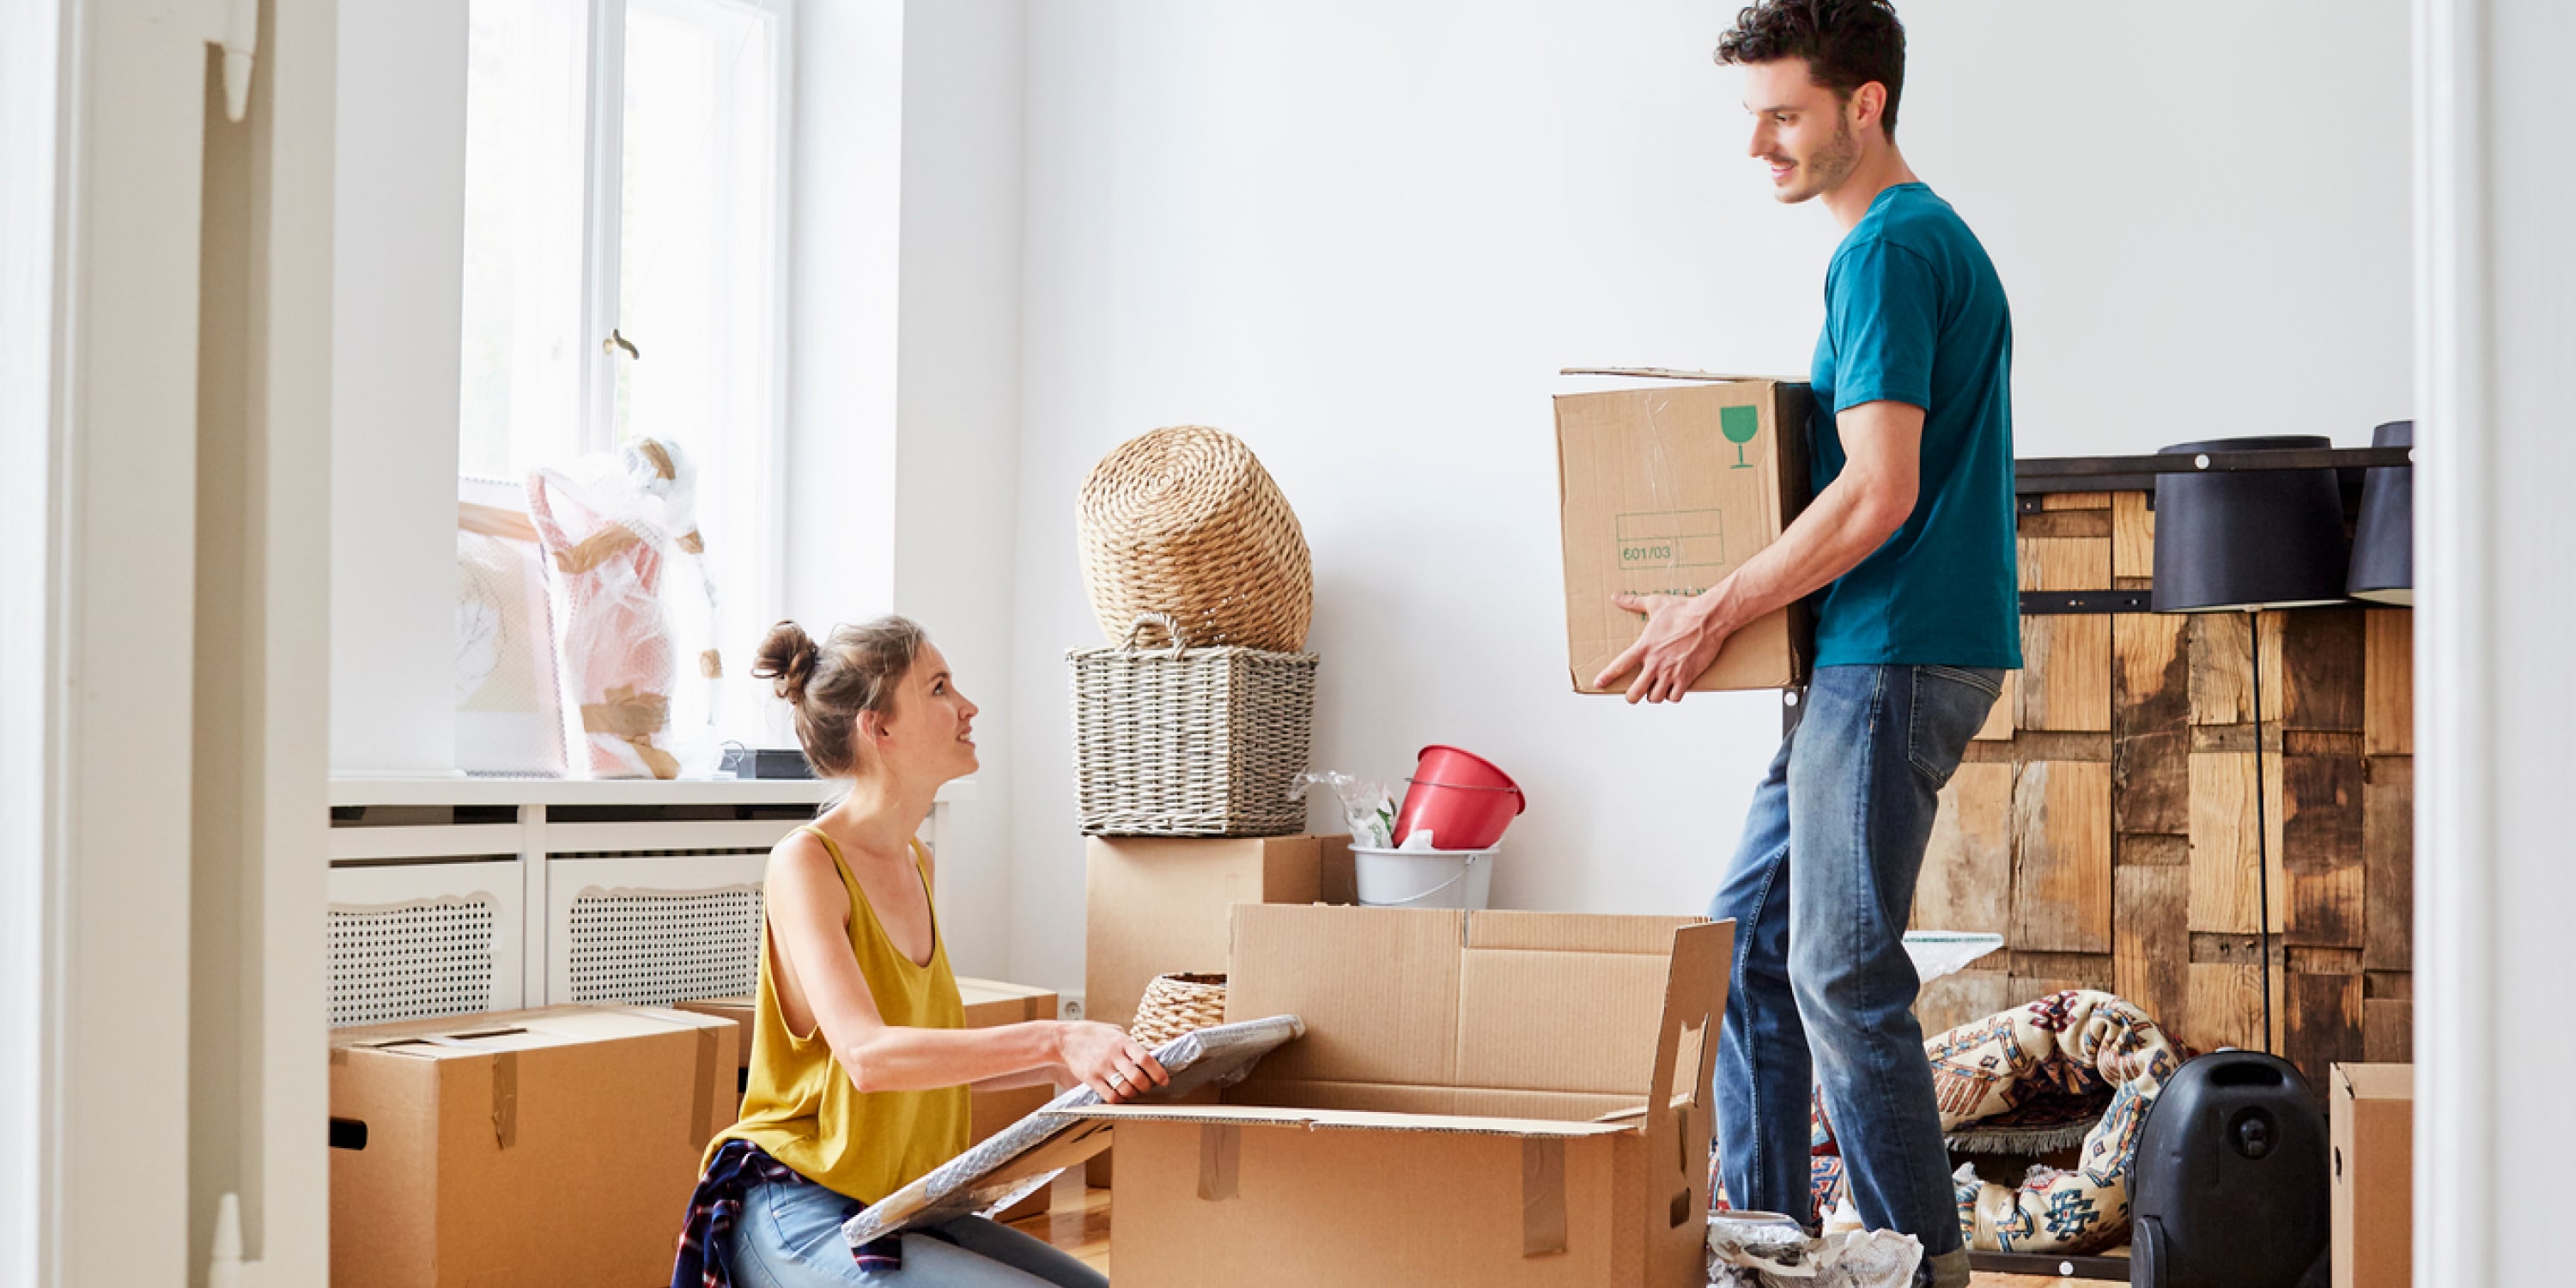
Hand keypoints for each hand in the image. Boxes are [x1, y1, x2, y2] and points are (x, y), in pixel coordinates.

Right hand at [1053, 1021, 1169, 1104]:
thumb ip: (1129, 1044)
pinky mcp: (1091, 1079)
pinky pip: (1110, 1096)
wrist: (1065, 1039)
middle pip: (1138, 1078)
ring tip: (1134, 1092)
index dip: (1158, 1072)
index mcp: (1122, 1041)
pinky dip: (1119, 1100)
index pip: (1146, 1059)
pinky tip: (1120, 1096)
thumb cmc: (1092, 1034)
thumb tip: (1148, 1057)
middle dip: (1147, 1087)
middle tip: (1148, 1087)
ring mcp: (1102, 1068)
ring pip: (1125, 1089)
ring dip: (1134, 1094)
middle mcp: (1113, 1055)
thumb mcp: (1114, 1031)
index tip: (1164, 1080)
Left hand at [1594, 593, 1729, 703]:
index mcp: (1644, 646)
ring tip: (1655, 690)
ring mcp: (1670, 671)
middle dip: (1632, 696)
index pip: (1619, 665)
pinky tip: (1673, 689)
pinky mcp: (1686, 676)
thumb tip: (1616, 597)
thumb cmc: (1683, 609)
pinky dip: (1673, 696)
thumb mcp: (1655, 603)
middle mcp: (1655, 662)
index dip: (1607, 677)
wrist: (1708, 617)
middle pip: (1635, 693)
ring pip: (1655, 698)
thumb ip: (1633, 602)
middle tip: (1635, 693)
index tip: (1599, 684)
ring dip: (1654, 696)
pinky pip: (1675, 697)